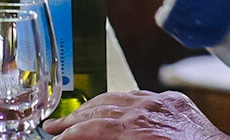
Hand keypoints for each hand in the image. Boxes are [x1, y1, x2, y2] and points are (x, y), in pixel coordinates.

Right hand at [42, 90, 229, 138]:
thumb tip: (94, 138)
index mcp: (140, 132)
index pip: (93, 130)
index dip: (70, 135)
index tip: (54, 139)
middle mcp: (148, 112)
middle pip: (100, 112)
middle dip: (73, 121)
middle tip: (53, 128)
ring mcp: (162, 103)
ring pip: (116, 98)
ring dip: (91, 108)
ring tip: (74, 117)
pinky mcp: (176, 101)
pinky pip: (139, 94)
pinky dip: (118, 99)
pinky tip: (109, 105)